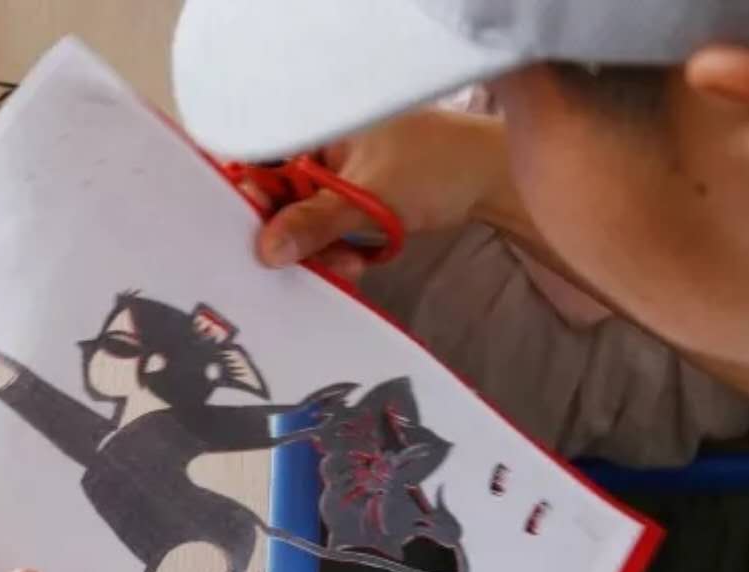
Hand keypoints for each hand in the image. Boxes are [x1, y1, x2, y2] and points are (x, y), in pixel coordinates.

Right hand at [252, 108, 510, 281]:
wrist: (492, 181)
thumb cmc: (435, 168)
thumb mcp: (369, 199)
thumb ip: (315, 224)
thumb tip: (265, 250)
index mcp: (318, 129)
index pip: (264, 165)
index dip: (256, 204)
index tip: (259, 240)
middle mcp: (323, 148)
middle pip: (283, 199)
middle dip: (297, 237)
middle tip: (316, 264)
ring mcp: (339, 175)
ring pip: (307, 220)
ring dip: (322, 250)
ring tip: (349, 266)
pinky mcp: (355, 200)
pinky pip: (330, 228)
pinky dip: (339, 249)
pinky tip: (357, 262)